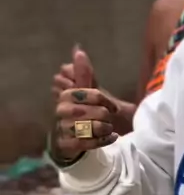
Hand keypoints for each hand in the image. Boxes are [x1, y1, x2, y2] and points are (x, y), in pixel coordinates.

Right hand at [52, 46, 117, 161]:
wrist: (81, 135)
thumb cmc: (87, 109)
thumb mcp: (89, 90)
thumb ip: (84, 72)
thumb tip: (77, 49)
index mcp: (66, 95)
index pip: (83, 92)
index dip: (101, 98)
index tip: (112, 105)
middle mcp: (61, 111)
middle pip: (82, 110)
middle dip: (102, 114)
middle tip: (109, 117)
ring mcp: (62, 129)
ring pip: (84, 128)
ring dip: (102, 128)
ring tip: (109, 128)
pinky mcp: (66, 145)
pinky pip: (84, 144)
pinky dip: (101, 141)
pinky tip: (110, 137)